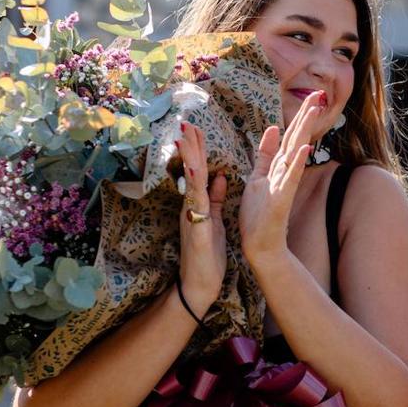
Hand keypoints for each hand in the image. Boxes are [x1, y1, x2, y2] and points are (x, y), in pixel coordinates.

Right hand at [177, 122, 227, 312]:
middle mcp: (191, 206)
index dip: (197, 150)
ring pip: (191, 182)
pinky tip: (198, 171)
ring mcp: (192, 216)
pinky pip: (198, 204)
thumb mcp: (214, 221)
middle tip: (188, 121)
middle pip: (190, 170)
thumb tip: (221, 176)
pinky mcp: (197, 228)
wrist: (199, 285)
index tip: (197, 127)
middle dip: (190, 146)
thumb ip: (216, 198)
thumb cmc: (207, 255)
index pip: (198, 171)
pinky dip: (198, 186)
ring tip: (186, 137)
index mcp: (197, 204)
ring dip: (190, 159)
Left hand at [239, 90, 322, 266]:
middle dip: (306, 116)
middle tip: (319, 94)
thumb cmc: (259, 215)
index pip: (291, 135)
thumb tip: (271, 128)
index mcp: (278, 166)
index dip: (300, 115)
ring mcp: (284, 185)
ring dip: (304, 131)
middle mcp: (284, 172)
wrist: (262, 245)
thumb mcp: (258, 176)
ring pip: (295, 153)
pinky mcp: (281, 199)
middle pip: (296, 138)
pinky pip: (289, 178)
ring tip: (314, 110)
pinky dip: (296, 163)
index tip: (311, 95)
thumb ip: (265, 154)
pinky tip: (304, 149)